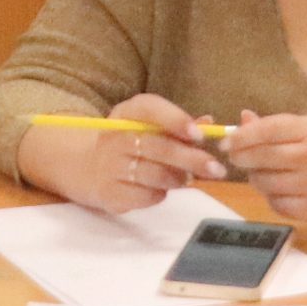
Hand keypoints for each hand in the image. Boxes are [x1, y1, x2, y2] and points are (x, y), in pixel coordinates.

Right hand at [63, 95, 226, 214]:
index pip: (150, 109)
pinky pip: (147, 196)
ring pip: (156, 174)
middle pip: (158, 147)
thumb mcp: (149, 126)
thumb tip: (210, 123)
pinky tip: (162, 188)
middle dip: (191, 159)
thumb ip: (179, 125)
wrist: (89, 167)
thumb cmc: (129, 142)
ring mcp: (109, 166)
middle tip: (217, 169)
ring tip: (188, 179)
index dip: (176, 120)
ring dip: (179, 178)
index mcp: (126, 112)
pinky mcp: (110, 193)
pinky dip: (161, 194)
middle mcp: (115, 136)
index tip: (200, 135)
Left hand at [223, 110, 306, 222]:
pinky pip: (275, 204)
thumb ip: (274, 125)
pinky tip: (282, 188)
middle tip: (236, 157)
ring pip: (264, 183)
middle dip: (241, 158)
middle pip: (261, 158)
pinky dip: (272, 197)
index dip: (241, 137)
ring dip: (256, 177)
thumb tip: (242, 120)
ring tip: (266, 171)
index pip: (267, 130)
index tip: (225, 142)